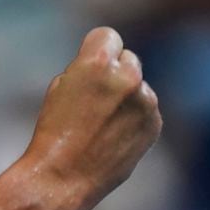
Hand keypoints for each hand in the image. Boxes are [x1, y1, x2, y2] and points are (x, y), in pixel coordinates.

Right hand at [20, 27, 162, 209]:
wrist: (65, 175)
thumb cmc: (55, 128)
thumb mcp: (61, 84)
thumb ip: (88, 66)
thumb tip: (110, 61)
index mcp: (98, 63)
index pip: (108, 35)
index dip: (96, 48)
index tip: (90, 62)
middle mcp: (127, 78)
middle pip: (128, 58)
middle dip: (114, 70)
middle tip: (96, 93)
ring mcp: (145, 102)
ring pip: (138, 84)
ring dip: (125, 94)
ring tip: (102, 119)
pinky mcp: (155, 123)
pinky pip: (146, 107)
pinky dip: (134, 115)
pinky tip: (114, 132)